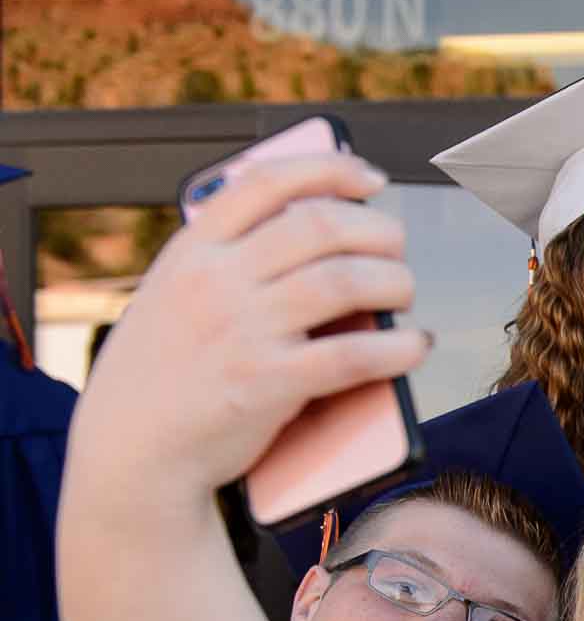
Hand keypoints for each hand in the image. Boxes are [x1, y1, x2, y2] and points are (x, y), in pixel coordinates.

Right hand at [68, 154, 424, 509]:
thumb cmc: (162, 374)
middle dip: (376, 230)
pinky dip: (397, 348)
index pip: (267, 183)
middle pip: (320, 226)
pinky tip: (415, 346)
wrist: (131, 449)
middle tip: (396, 248)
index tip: (369, 178)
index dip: (330, 170)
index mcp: (192, 250)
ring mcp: (242, 330)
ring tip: (404, 293)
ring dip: (394, 282)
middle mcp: (216, 281)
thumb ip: (225, 261)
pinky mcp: (267, 383)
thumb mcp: (172, 295)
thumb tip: (312, 235)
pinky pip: (352, 355)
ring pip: (345, 281)